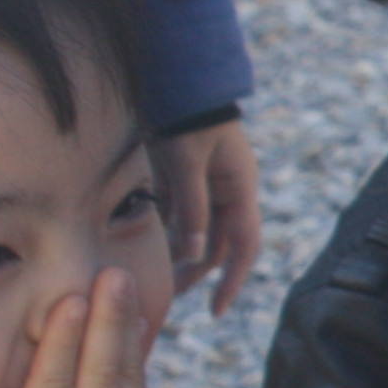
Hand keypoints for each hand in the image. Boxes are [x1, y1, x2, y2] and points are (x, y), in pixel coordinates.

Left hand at [153, 117, 262, 314]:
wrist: (178, 77)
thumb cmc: (187, 118)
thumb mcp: (188, 163)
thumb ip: (192, 207)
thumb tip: (192, 255)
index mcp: (239, 189)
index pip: (244, 246)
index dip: (232, 281)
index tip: (217, 310)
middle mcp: (228, 191)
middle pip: (217, 244)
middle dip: (196, 273)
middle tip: (169, 296)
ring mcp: (206, 184)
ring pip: (196, 231)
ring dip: (178, 254)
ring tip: (154, 275)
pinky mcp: (184, 176)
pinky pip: (179, 212)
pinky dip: (166, 230)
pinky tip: (143, 243)